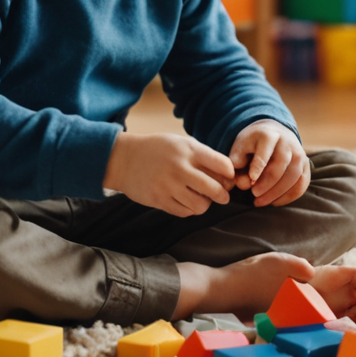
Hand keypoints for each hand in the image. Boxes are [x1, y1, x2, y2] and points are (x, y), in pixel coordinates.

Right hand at [104, 131, 235, 216]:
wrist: (125, 159)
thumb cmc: (159, 150)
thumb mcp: (181, 143)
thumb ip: (204, 157)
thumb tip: (229, 176)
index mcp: (189, 149)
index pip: (223, 165)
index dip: (230, 174)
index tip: (227, 177)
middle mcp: (180, 167)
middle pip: (215, 189)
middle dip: (223, 195)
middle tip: (222, 196)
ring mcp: (168, 185)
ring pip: (201, 206)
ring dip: (205, 204)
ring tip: (200, 198)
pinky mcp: (159, 200)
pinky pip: (185, 212)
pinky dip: (189, 209)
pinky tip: (186, 201)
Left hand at [228, 120, 309, 206]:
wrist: (273, 133)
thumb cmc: (253, 144)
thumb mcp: (240, 147)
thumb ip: (237, 163)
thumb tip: (244, 184)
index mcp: (268, 134)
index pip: (265, 151)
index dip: (258, 167)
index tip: (251, 180)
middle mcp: (288, 142)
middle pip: (281, 165)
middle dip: (267, 183)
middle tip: (254, 194)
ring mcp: (299, 153)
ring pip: (293, 176)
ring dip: (277, 193)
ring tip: (260, 201)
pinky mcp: (306, 165)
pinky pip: (301, 184)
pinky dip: (288, 196)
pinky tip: (274, 202)